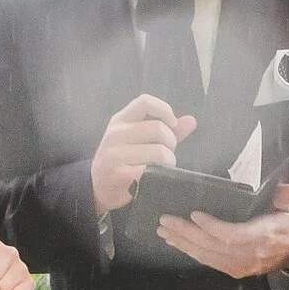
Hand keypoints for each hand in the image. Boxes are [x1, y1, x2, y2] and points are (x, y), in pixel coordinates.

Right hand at [92, 94, 198, 213]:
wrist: (97, 188)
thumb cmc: (121, 160)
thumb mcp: (136, 139)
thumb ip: (165, 129)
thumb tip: (191, 120)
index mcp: (120, 120)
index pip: (145, 102)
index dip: (164, 110)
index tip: (171, 125)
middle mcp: (116, 133)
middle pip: (158, 128)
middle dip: (171, 143)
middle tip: (166, 153)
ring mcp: (116, 154)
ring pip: (160, 152)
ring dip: (169, 162)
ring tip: (163, 167)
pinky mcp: (120, 174)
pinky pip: (152, 170)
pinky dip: (160, 175)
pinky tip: (155, 177)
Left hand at [156, 184, 288, 278]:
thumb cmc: (287, 224)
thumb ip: (286, 197)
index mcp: (263, 236)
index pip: (233, 235)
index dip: (212, 227)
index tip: (194, 214)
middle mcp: (249, 254)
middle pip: (213, 246)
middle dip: (187, 233)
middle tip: (166, 220)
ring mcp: (240, 265)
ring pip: (207, 256)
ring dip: (183, 243)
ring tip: (164, 231)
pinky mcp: (233, 270)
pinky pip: (208, 262)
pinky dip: (190, 252)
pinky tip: (176, 242)